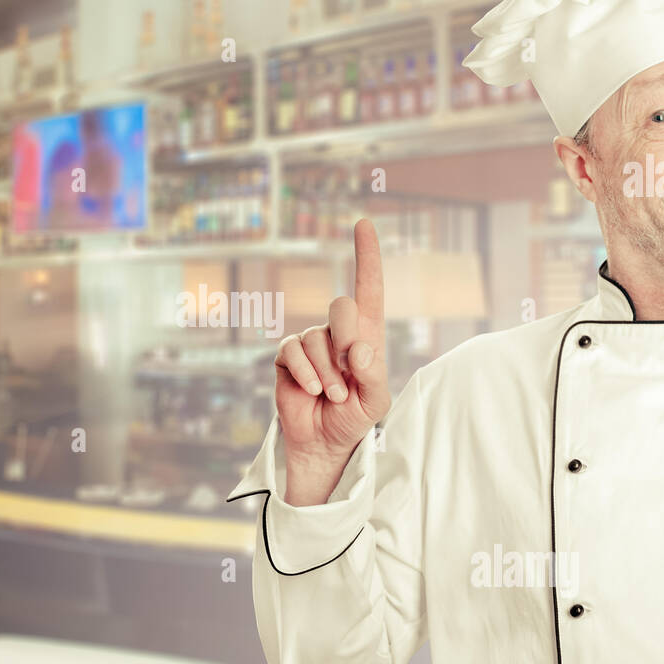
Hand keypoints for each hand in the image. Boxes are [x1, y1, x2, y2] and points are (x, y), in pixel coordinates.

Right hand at [274, 219, 390, 502]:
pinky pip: (293, 351)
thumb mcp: (375, 400)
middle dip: (348, 337)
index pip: (368, 288)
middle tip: (351, 373)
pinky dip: (305, 372)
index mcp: (366, 334)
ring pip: (317, 338)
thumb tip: (358, 350)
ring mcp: (311, 343)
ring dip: (327, 372)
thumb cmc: (355, 417)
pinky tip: (312, 390)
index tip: (363, 223)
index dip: (366, 255)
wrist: (324, 441)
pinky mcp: (287, 357)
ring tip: (333, 395)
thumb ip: (373, 374)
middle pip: (342, 305)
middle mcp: (338, 332)